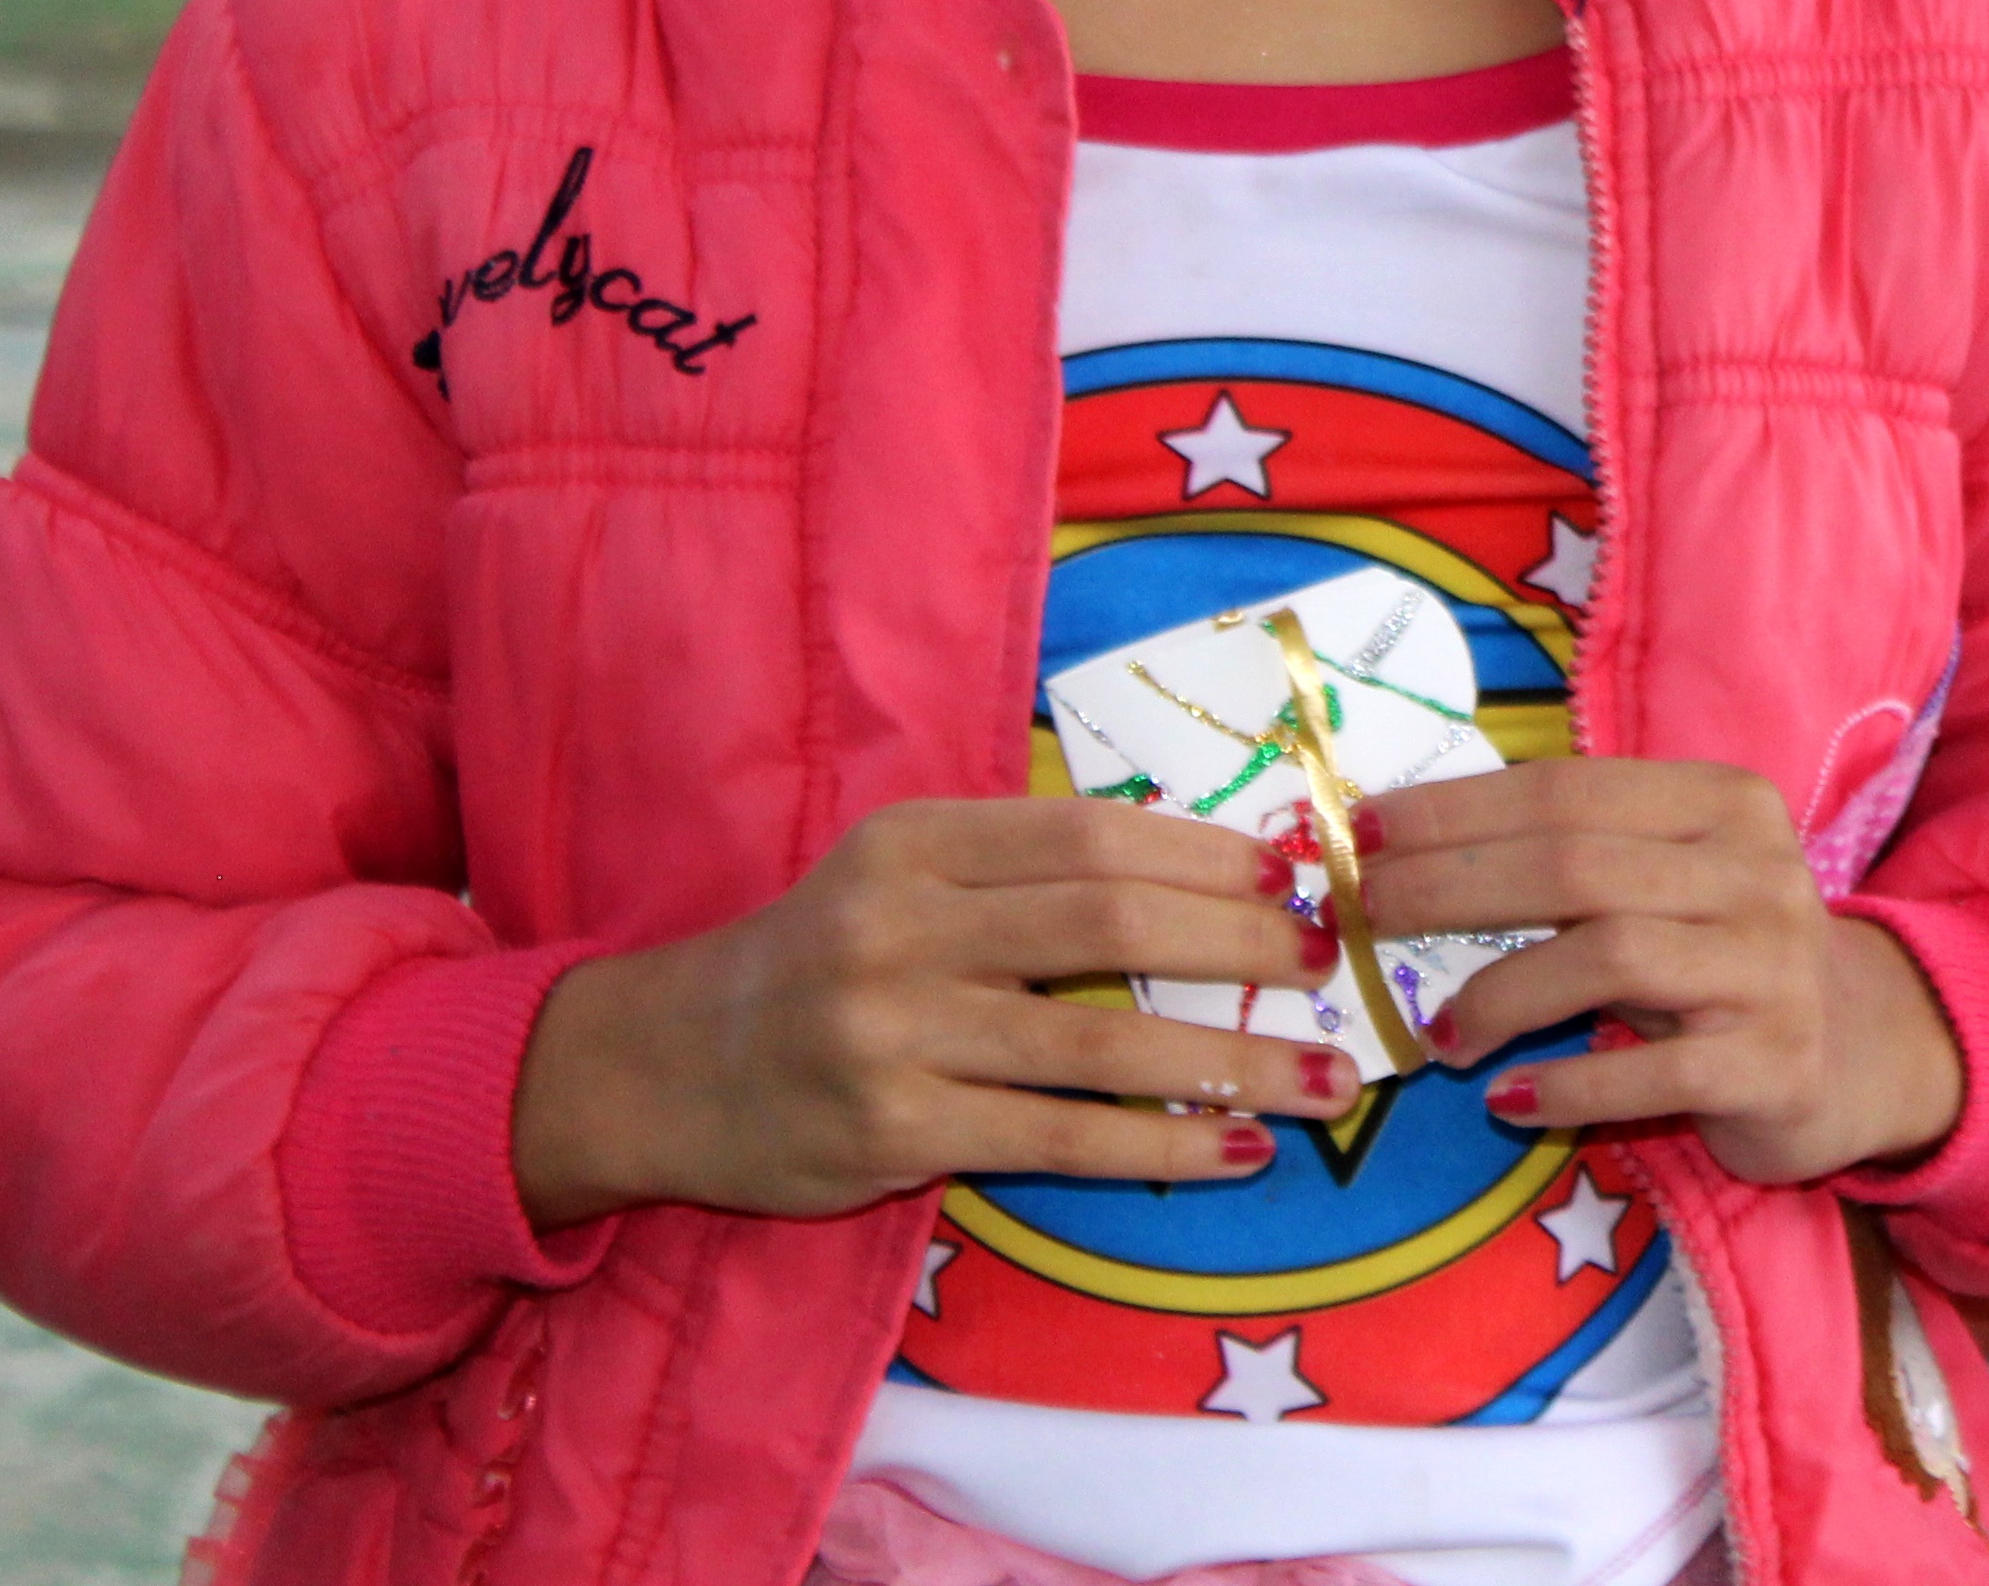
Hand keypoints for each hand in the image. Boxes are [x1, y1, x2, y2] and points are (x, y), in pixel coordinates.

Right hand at [511, 798, 1342, 1227]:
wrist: (662, 1068)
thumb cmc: (819, 963)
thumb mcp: (902, 877)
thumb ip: (1024, 868)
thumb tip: (1205, 870)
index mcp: (916, 843)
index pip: (1090, 837)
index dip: (1206, 855)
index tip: (1295, 877)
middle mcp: (903, 927)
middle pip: (1107, 922)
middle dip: (1237, 942)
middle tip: (1326, 961)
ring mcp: (896, 1034)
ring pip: (1098, 1042)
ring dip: (1228, 1059)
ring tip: (1321, 1078)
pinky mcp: (895, 1133)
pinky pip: (1059, 1139)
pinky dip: (1159, 1143)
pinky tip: (1234, 1151)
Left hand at [1364, 758, 1967, 1185]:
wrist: (1862, 1049)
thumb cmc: (1726, 955)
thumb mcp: (1669, 883)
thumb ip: (1577, 859)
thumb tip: (1410, 855)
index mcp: (1721, 804)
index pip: (1565, 791)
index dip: (1456, 812)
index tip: (1364, 836)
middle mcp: (1754, 872)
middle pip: (1576, 865)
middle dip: (1453, 886)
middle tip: (1370, 917)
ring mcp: (1771, 967)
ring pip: (1610, 956)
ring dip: (1503, 995)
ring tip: (1442, 1036)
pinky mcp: (1776, 1063)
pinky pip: (1654, 1070)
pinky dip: (1569, 1086)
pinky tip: (1509, 1102)